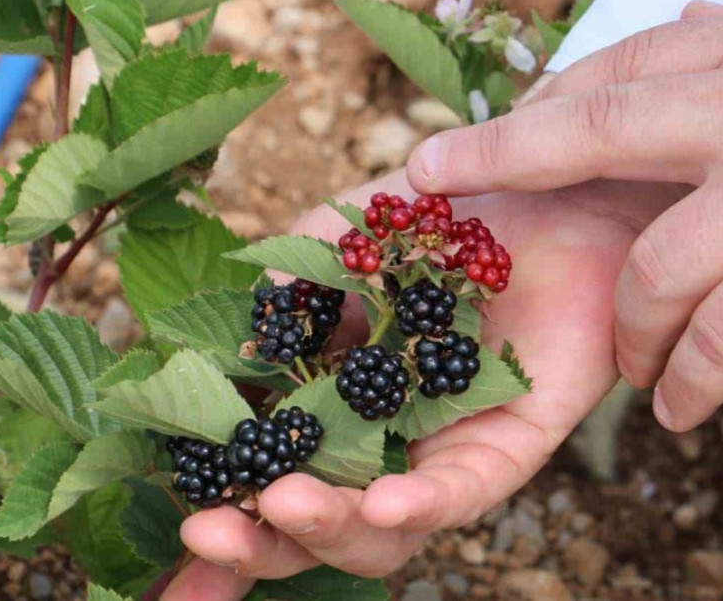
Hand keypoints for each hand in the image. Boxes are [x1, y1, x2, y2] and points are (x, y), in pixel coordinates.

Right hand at [162, 171, 685, 598]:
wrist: (544, 183)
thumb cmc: (443, 217)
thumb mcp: (344, 242)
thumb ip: (290, 293)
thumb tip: (234, 355)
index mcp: (336, 405)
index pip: (270, 477)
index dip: (225, 518)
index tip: (178, 530)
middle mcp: (388, 442)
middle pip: (319, 521)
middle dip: (259, 538)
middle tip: (205, 524)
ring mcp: (447, 448)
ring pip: (387, 526)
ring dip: (329, 525)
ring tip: (282, 503)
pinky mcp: (512, 443)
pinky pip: (469, 490)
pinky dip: (425, 502)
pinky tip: (387, 503)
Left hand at [405, 0, 722, 432]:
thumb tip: (686, 29)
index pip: (621, 74)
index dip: (544, 109)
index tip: (489, 136)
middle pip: (592, 131)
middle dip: (499, 157)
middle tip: (429, 183)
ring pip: (657, 266)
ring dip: (636, 332)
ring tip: (638, 373)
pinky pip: (722, 335)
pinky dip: (692, 380)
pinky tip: (682, 409)